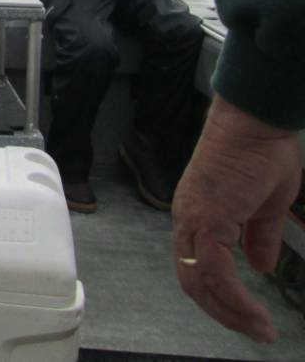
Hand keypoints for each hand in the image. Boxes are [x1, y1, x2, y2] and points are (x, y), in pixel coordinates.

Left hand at [171, 96, 300, 342]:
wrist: (256, 121)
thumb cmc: (261, 153)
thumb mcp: (265, 205)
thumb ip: (259, 236)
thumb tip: (261, 266)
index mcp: (197, 216)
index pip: (197, 268)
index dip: (219, 297)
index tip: (248, 316)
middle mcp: (187, 220)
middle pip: (193, 282)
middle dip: (223, 313)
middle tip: (255, 331)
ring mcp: (193, 219)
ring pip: (200, 282)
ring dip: (230, 312)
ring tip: (260, 329)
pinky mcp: (207, 218)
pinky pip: (215, 271)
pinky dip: (234, 298)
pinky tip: (256, 312)